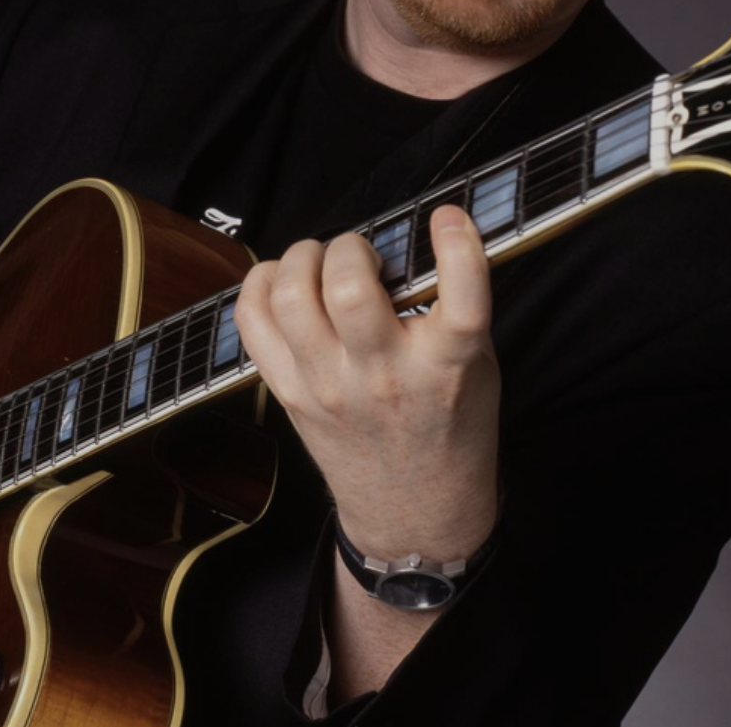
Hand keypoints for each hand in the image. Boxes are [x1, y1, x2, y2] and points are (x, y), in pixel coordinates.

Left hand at [235, 205, 500, 560]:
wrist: (415, 512)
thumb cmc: (449, 429)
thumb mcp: (478, 368)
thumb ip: (451, 310)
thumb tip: (411, 246)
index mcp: (447, 365)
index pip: (462, 294)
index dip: (457, 243)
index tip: (449, 219)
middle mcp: (385, 375)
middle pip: (347, 287)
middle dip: (350, 248)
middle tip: (361, 257)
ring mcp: (329, 387)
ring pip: (291, 297)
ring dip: (303, 259)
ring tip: (320, 263)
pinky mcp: (290, 394)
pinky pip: (252, 323)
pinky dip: (260, 285)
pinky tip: (282, 282)